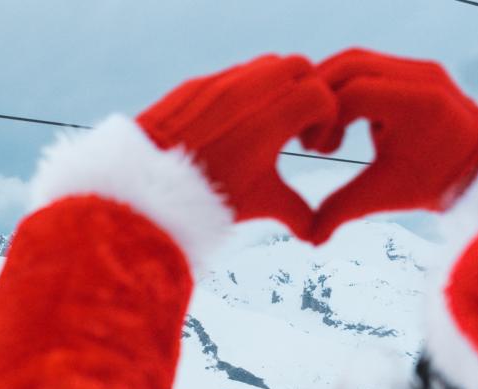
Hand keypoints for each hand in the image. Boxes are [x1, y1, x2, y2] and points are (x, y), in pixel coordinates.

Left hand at [136, 53, 338, 241]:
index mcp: (274, 116)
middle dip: (306, 91)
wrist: (151, 187)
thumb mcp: (260, 202)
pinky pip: (231, 74)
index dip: (326, 119)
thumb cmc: (210, 196)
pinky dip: (244, 91)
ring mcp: (220, 82)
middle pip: (299, 66)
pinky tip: (235, 123)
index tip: (311, 146)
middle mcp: (250, 90)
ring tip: (267, 123)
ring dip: (276, 87)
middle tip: (297, 125)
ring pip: (264, 65)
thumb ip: (297, 212)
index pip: (320, 95)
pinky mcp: (196, 84)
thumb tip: (315, 234)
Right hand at [298, 48, 477, 241]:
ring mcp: (419, 67)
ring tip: (324, 130)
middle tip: (309, 137)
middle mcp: (420, 76)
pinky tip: (342, 119)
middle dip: (318, 99)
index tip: (317, 150)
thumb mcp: (386, 195)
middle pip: (348, 65)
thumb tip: (310, 238)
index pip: (352, 94)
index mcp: (417, 104)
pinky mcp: (414, 67)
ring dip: (328, 90)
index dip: (324, 120)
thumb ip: (343, 209)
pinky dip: (345, 87)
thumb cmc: (433, 183)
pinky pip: (368, 64)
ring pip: (355, 59)